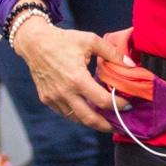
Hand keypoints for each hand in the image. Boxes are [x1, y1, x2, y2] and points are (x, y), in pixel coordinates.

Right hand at [10, 11, 130, 131]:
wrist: (34, 42)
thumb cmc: (63, 40)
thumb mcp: (90, 41)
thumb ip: (112, 53)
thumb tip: (130, 65)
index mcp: (77, 78)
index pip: (103, 100)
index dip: (118, 105)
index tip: (128, 105)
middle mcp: (65, 92)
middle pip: (89, 118)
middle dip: (107, 126)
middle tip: (119, 126)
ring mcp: (54, 98)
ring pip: (76, 119)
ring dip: (92, 122)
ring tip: (106, 120)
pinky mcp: (46, 99)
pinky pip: (65, 113)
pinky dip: (78, 115)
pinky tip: (87, 111)